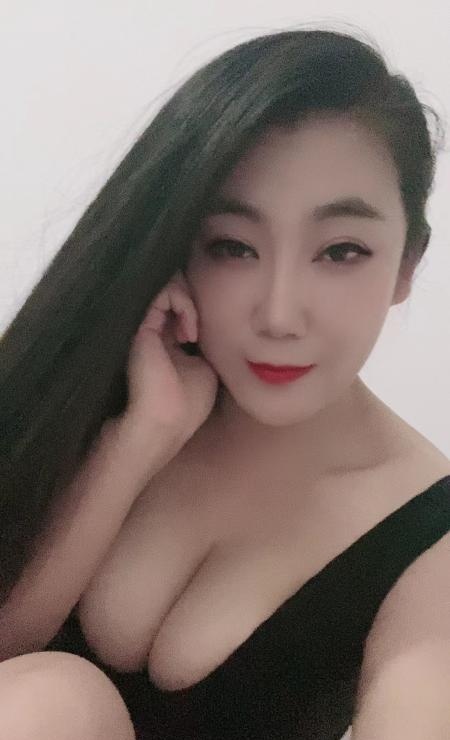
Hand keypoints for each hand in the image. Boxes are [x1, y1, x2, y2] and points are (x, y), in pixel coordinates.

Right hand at [122, 270, 218, 459]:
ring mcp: (145, 327)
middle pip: (172, 298)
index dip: (196, 312)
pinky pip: (164, 292)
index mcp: (167, 346)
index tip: (203, 335)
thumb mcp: (204, 371)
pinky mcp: (141, 324)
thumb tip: (205, 330)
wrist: (163, 420)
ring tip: (193, 332)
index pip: (178, 314)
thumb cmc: (186, 405)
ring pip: (168, 289)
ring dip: (189, 302)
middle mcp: (153, 334)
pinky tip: (190, 331)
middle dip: (192, 301)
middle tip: (199, 325)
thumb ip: (203, 348)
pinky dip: (184, 302)